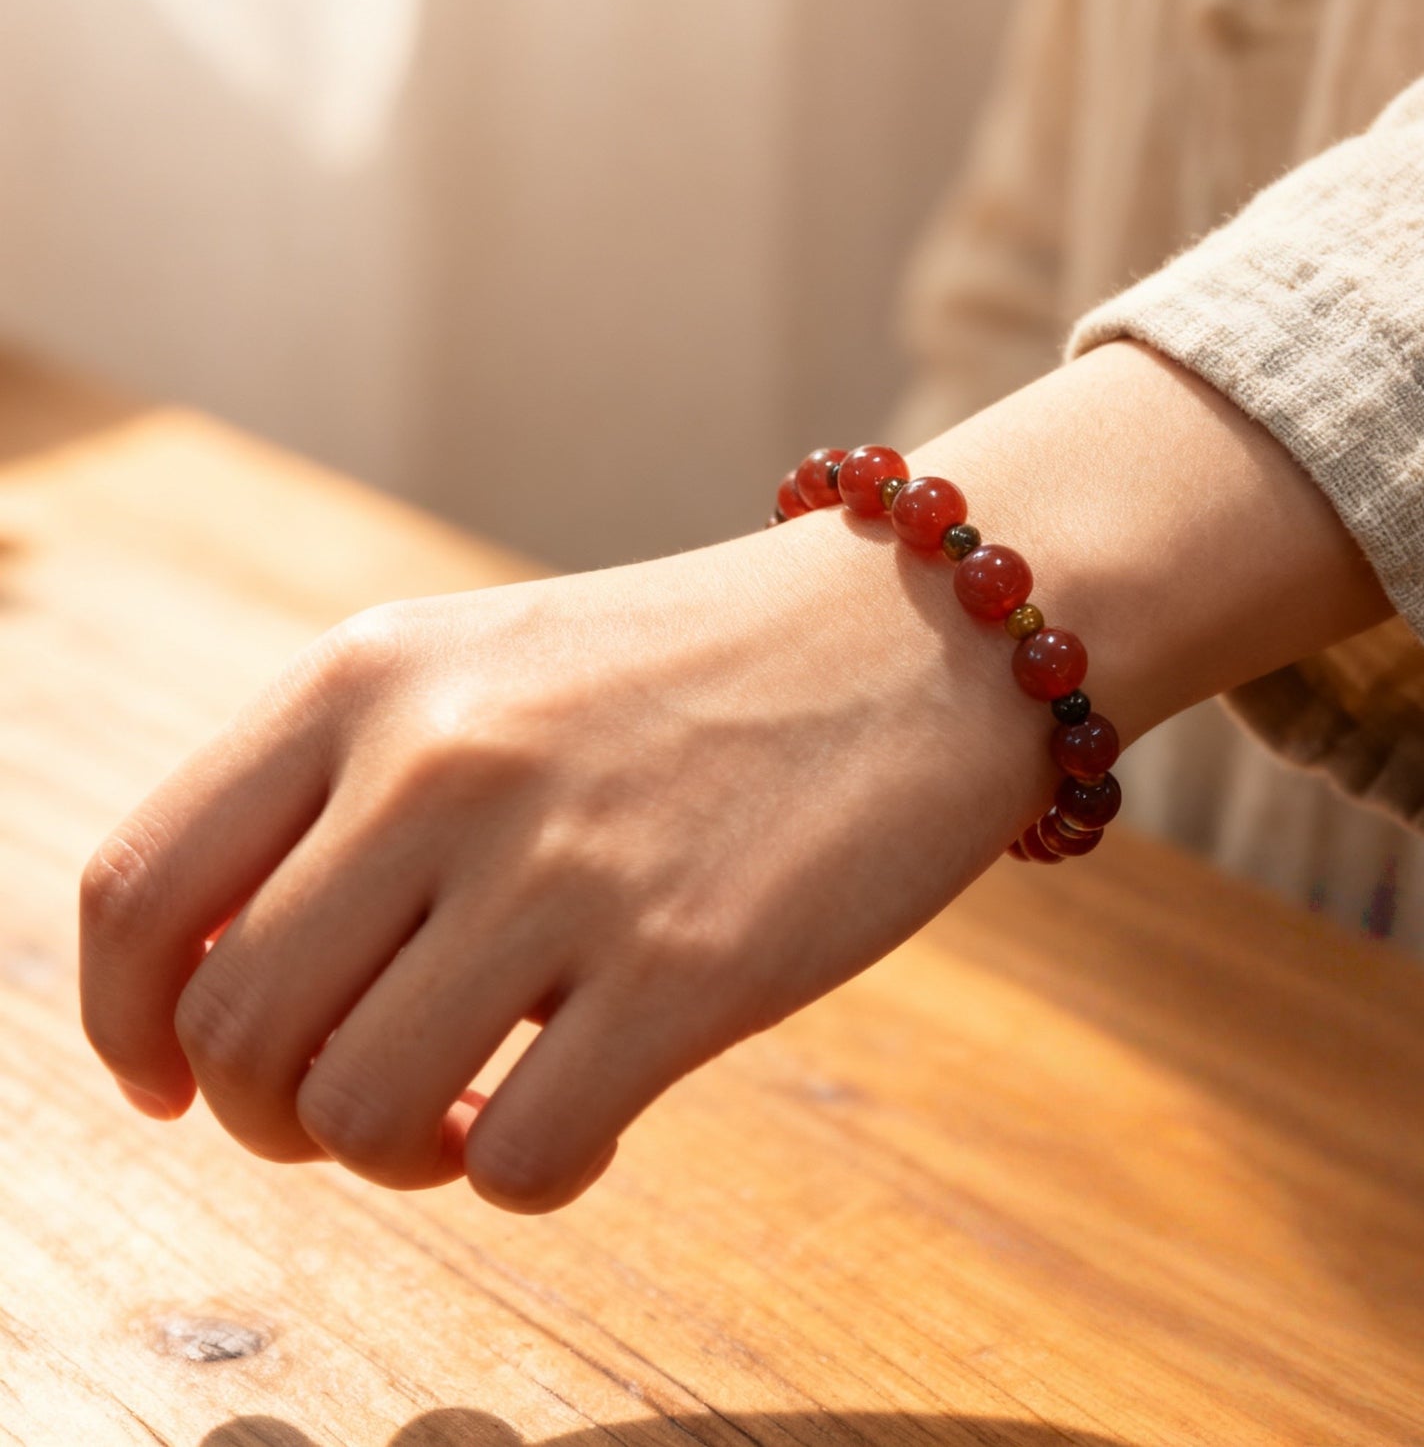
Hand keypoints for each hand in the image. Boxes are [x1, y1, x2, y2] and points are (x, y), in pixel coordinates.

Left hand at [78, 505, 1063, 1211]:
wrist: (914, 632)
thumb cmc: (684, 675)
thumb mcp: (476, 674)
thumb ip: (336, 800)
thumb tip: (220, 997)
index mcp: (366, 678)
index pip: (138, 893)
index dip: (128, 1026)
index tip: (180, 1080)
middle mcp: (442, 760)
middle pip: (235, 1034)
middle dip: (272, 1117)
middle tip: (364, 1106)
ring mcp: (565, 864)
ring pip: (353, 1116)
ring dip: (396, 1154)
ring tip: (475, 1110)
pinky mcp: (690, 964)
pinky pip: (514, 1160)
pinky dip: (526, 1172)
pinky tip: (588, 1113)